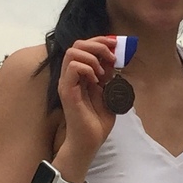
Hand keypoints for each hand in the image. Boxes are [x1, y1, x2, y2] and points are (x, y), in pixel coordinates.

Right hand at [55, 36, 117, 174]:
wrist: (90, 141)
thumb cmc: (97, 121)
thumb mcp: (108, 93)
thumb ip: (109, 77)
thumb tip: (114, 61)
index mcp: (79, 75)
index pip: (83, 47)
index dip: (99, 41)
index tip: (115, 44)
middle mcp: (70, 76)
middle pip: (76, 44)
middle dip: (97, 45)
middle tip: (111, 57)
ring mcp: (67, 83)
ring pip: (72, 52)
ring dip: (92, 57)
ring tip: (102, 72)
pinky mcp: (67, 91)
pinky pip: (74, 68)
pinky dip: (88, 68)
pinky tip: (96, 80)